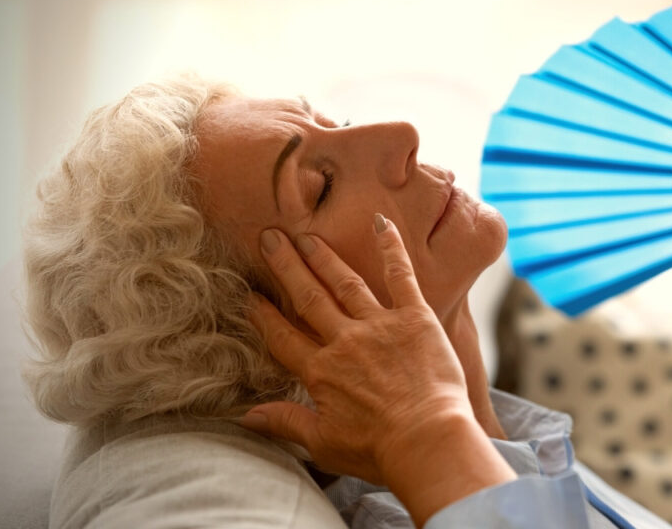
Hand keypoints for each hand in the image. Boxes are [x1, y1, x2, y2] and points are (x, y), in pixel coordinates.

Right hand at [240, 215, 514, 524]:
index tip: (250, 294)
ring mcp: (380, 325)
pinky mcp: (415, 317)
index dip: (264, 315)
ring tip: (306, 235)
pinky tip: (382, 221)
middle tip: (269, 238)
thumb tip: (244, 416)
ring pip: (344, 282)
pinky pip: (400, 276)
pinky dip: (392, 247)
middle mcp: (344, 340)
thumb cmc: (379, 450)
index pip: (283, 336)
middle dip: (286, 267)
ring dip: (323, 257)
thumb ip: (285, 423)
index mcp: (321, 372)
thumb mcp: (323, 443)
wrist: (428, 440)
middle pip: (308, 297)